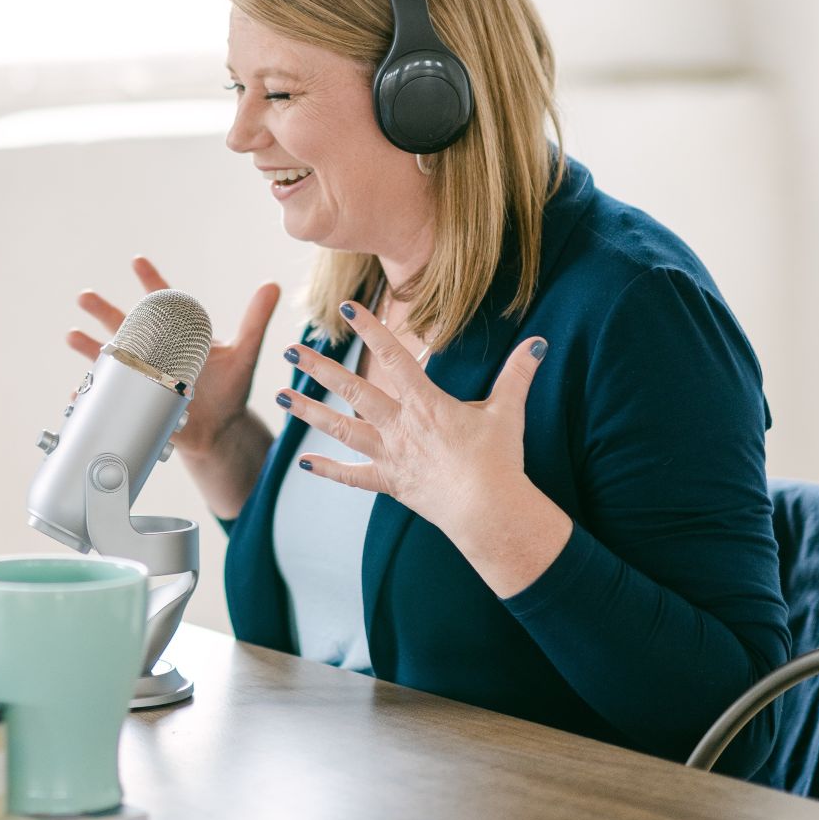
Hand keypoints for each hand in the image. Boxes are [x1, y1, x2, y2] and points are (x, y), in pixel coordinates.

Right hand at [67, 256, 279, 455]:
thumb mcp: (245, 354)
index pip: (162, 303)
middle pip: (125, 326)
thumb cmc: (230, 391)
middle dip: (104, 310)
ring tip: (71, 335)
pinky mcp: (139, 403)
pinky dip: (93, 394)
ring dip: (90, 348)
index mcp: (178, 336)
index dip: (151, 282)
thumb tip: (272, 284)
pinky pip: (111, 397)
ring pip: (111, 358)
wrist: (219, 433)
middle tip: (84, 296)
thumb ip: (255, 320)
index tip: (137, 261)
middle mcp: (155, 353)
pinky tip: (78, 392)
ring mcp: (143, 378)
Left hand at [276, 300, 565, 584]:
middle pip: (353, 390)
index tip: (347, 307)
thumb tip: (538, 342)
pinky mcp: (389, 482)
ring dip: (309, 412)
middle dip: (320, 368)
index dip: (370, 330)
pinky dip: (329, 471)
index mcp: (426, 403)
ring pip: (341, 429)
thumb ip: (517, 374)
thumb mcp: (507, 412)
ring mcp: (390, 455)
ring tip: (280, 395)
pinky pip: (353, 477)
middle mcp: (400, 425)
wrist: (488, 511)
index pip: (394, 357)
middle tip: (291, 349)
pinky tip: (303, 463)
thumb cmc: (499, 461)